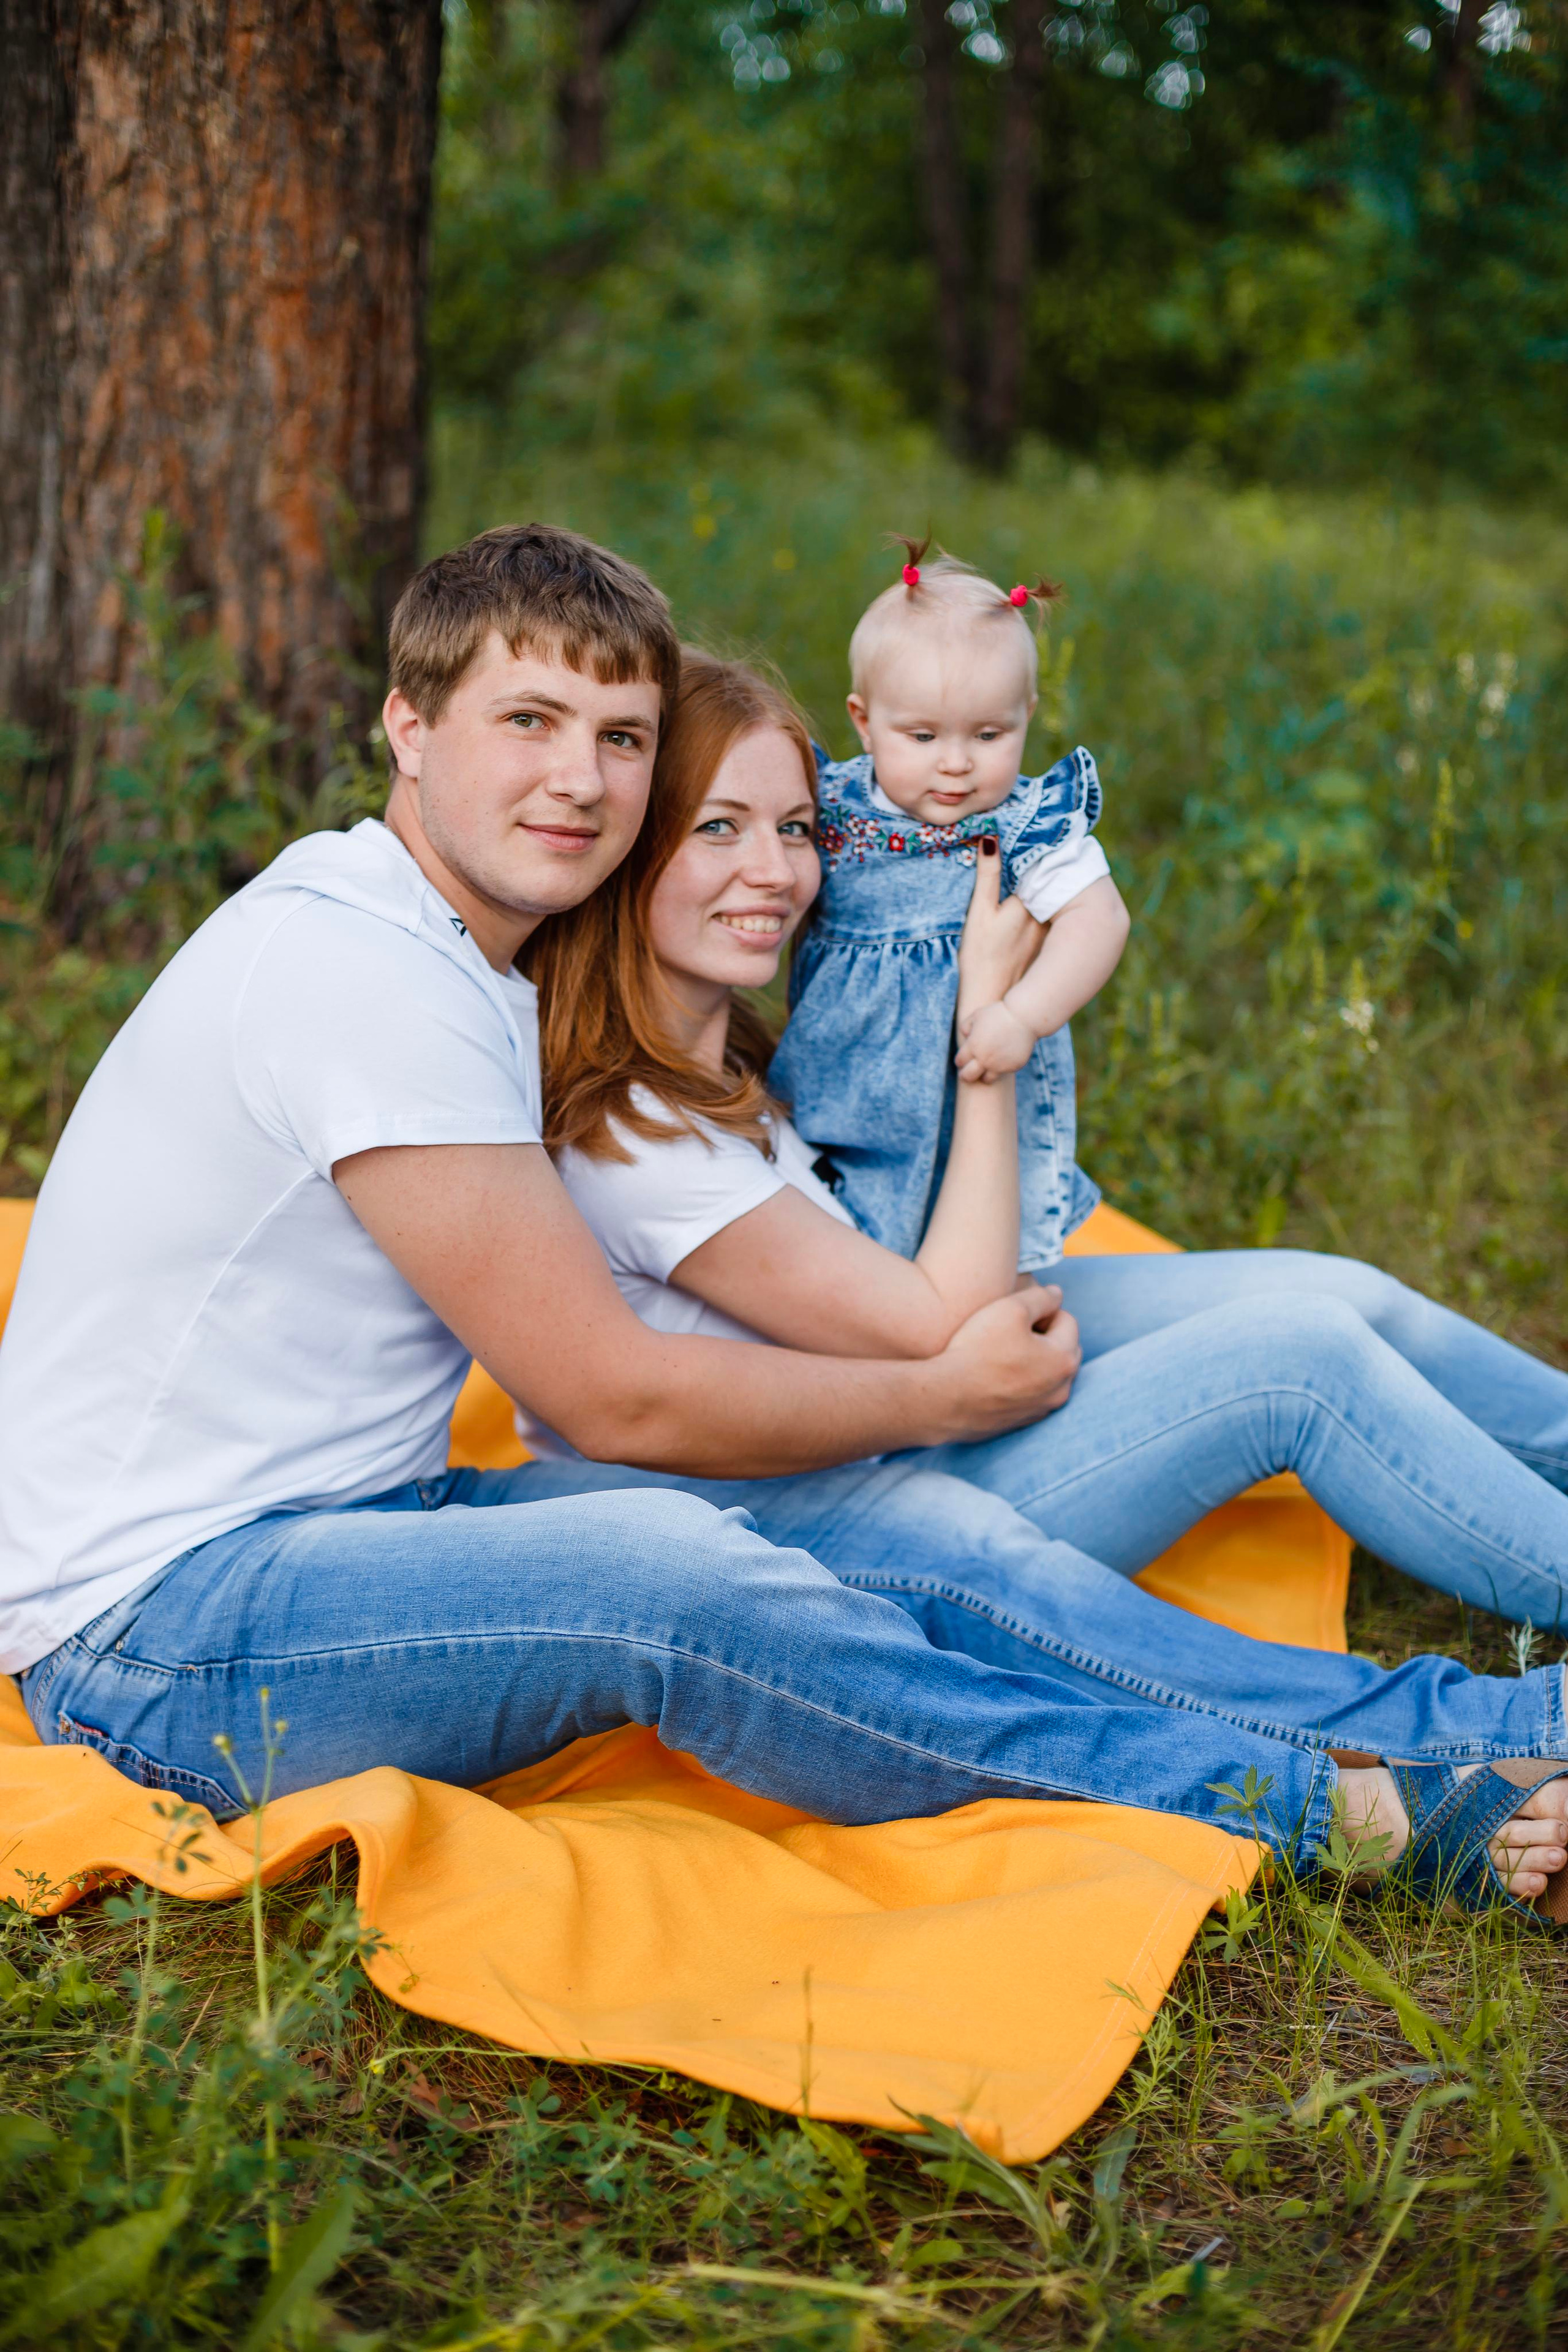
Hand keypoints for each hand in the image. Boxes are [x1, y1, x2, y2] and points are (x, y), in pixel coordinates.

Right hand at [927, 1284, 1081, 1439]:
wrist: (946, 1399)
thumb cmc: (978, 1350)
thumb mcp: (1010, 1308)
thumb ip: (1041, 1297)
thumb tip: (1057, 1294)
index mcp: (1064, 1360)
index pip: (1067, 1320)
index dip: (1042, 1310)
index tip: (1015, 1314)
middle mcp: (1061, 1389)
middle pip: (1063, 1348)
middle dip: (1045, 1335)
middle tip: (1011, 1331)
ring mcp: (1043, 1409)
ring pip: (1049, 1373)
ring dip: (1036, 1360)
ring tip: (1004, 1353)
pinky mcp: (1023, 1421)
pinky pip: (1032, 1394)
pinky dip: (1023, 1382)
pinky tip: (997, 1375)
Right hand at [955, 837, 1042, 1027]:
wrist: (990, 1001)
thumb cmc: (979, 958)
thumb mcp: (978, 913)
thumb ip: (987, 876)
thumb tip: (990, 839)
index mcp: (1030, 903)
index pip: (1039, 866)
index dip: (1037, 847)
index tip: (1035, 827)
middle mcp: (1047, 916)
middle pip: (1051, 880)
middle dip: (1048, 861)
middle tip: (1046, 838)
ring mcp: (1052, 933)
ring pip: (1055, 897)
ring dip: (1051, 881)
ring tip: (1047, 860)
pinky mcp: (1051, 946)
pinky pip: (1054, 915)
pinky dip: (1051, 903)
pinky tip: (1045, 897)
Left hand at [956, 999, 1036, 1082]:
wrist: (1023, 1017)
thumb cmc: (999, 1013)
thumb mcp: (977, 1015)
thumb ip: (966, 1026)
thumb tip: (965, 1037)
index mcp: (973, 1046)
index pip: (960, 1061)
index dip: (960, 1061)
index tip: (962, 1060)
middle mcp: (984, 1059)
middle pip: (968, 1076)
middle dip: (965, 1075)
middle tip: (966, 1074)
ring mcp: (999, 1065)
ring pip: (986, 1079)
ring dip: (984, 1076)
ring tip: (985, 1071)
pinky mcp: (1013, 1067)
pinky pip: (1004, 1072)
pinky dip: (1001, 1068)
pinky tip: (1003, 1060)